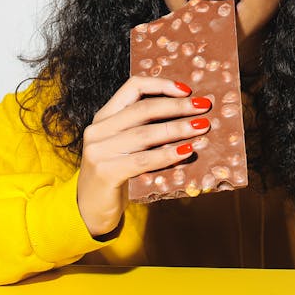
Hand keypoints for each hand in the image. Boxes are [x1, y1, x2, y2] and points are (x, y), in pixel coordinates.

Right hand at [76, 77, 210, 238]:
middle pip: (143, 109)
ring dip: (177, 129)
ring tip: (201, 127)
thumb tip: (189, 115)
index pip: (133, 87)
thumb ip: (145, 128)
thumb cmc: (117, 173)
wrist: (90, 209)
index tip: (187, 90)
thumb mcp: (126, 145)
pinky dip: (167, 155)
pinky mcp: (105, 172)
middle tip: (203, 107)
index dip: (161, 85)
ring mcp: (99, 151)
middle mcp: (98, 130)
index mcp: (104, 116)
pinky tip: (186, 151)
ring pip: (145, 134)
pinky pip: (143, 160)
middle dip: (177, 106)